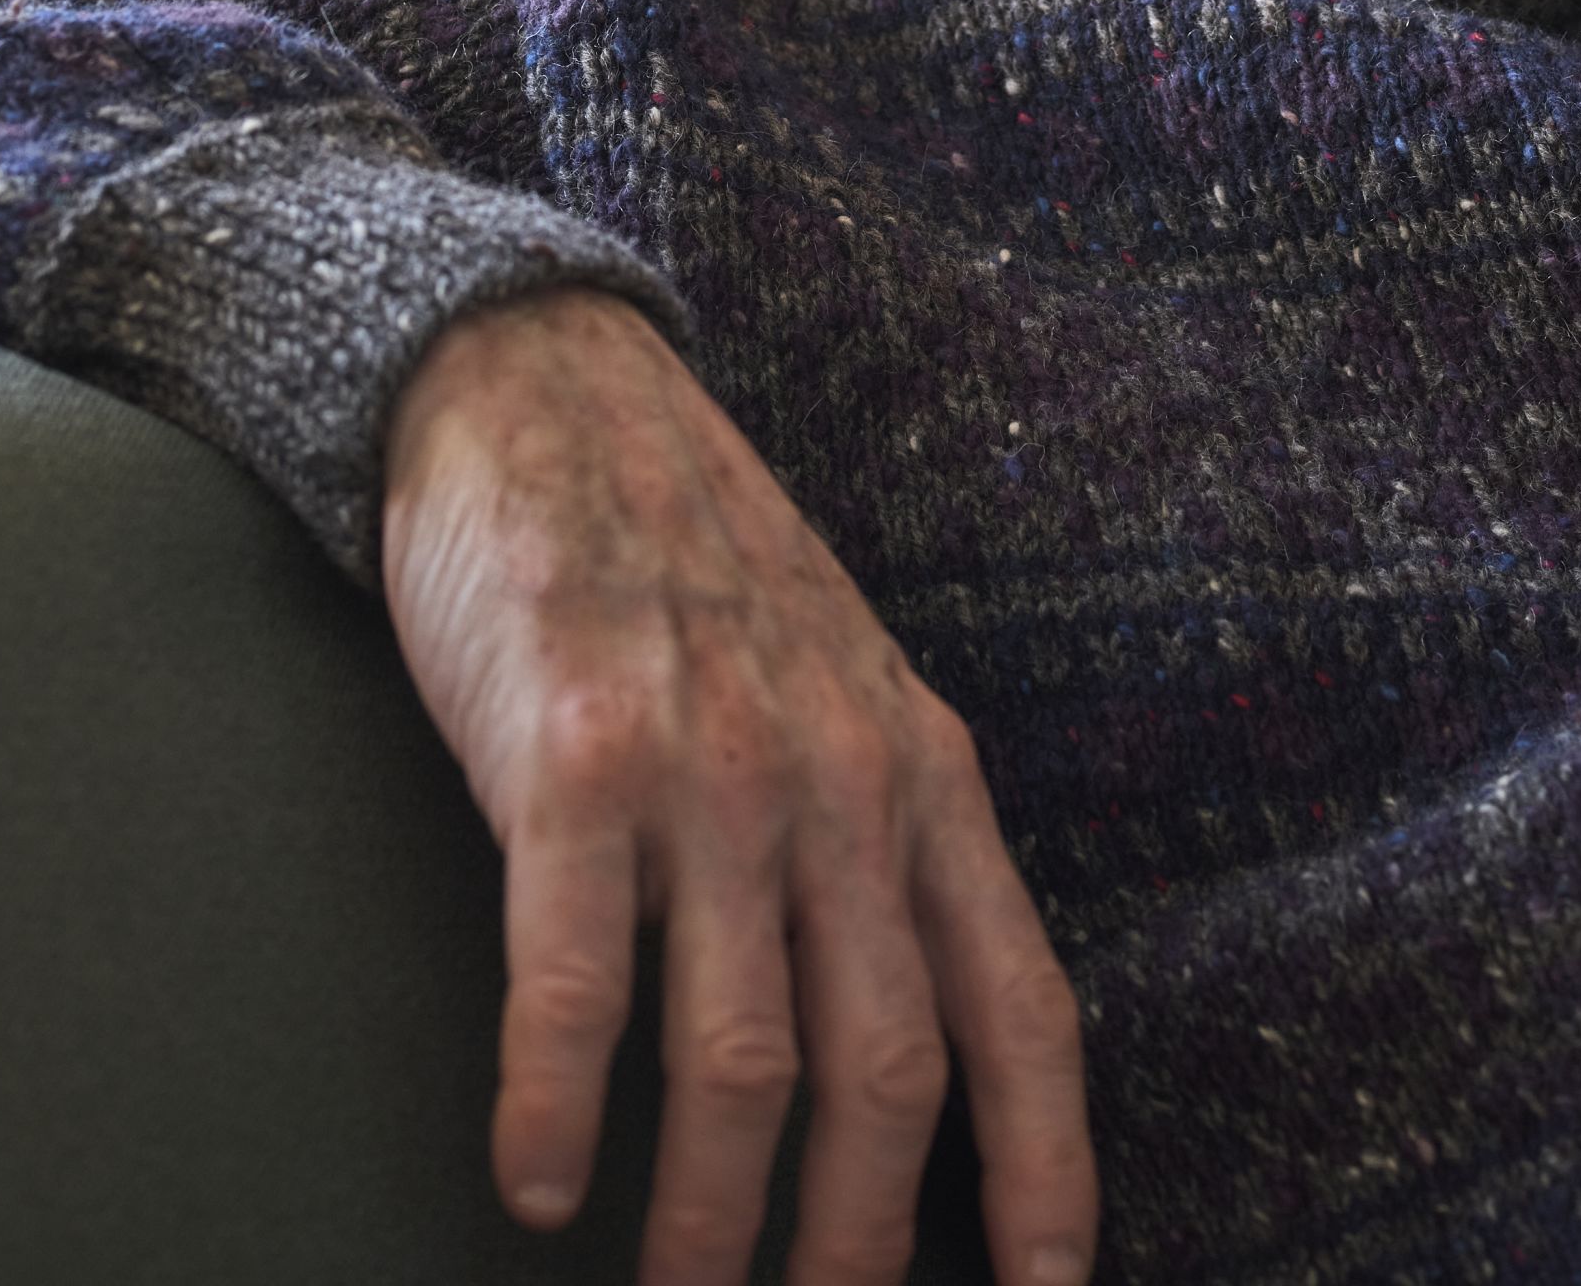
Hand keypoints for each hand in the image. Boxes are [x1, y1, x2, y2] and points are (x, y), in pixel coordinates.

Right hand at [382, 285, 1096, 1285]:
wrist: (546, 382)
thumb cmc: (686, 555)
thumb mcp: (842, 677)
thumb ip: (885, 831)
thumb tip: (904, 1036)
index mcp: (923, 767)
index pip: (1025, 1008)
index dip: (1047, 1174)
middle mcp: (841, 775)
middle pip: (890, 1076)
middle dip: (855, 1248)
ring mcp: (711, 766)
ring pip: (745, 1062)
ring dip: (709, 1224)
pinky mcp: (574, 756)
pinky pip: (578, 985)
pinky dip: (559, 1111)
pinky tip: (533, 1185)